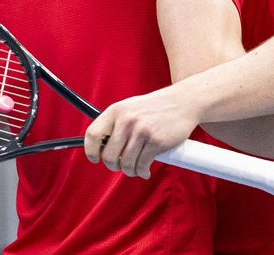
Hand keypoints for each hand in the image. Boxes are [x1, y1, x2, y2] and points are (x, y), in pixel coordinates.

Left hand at [83, 86, 200, 178]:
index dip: (90, 151)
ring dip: (130, 171)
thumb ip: (116, 123)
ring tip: (135, 169)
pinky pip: (142, 165)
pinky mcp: (156, 141)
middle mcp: (127, 120)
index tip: (95, 158)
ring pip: (126, 163)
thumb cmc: (156, 107)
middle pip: (110, 155)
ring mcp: (142, 131)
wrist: (183, 102)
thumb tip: (102, 146)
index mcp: (116, 111)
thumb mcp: (131, 108)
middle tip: (120, 166)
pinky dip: (142, 172)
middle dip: (114, 166)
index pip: (93, 134)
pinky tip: (145, 170)